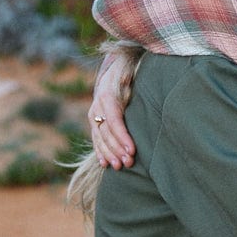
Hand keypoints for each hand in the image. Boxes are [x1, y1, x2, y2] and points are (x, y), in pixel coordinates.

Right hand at [89, 46, 138, 168]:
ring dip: (109, 154)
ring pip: (99, 138)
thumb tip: (143, 83)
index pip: (114, 121)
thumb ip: (133, 81)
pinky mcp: (94, 121)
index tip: (132, 150)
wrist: (112, 69)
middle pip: (106, 132)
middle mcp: (97, 106)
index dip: (122, 137)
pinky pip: (95, 138)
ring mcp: (93, 115)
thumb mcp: (131, 74)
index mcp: (107, 96)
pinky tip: (104, 163)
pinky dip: (100, 151)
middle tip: (129, 162)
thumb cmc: (127, 73)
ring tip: (118, 167)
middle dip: (117, 149)